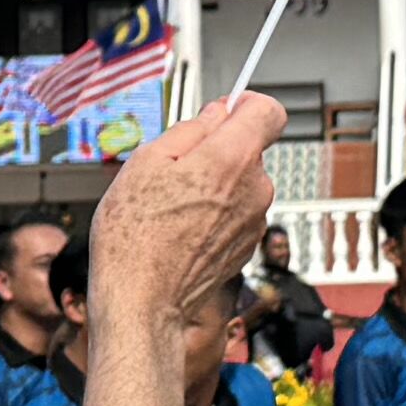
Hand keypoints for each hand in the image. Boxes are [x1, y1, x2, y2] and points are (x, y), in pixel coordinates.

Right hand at [81, 93, 286, 330]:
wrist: (142, 300)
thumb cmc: (135, 236)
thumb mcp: (146, 162)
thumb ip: (189, 130)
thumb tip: (215, 115)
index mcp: (232, 158)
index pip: (269, 111)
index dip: (246, 104)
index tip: (226, 109)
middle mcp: (255, 188)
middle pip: (249, 149)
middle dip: (218, 150)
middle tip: (175, 168)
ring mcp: (255, 220)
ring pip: (241, 183)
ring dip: (215, 185)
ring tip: (172, 205)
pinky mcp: (247, 246)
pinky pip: (237, 213)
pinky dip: (215, 213)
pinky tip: (182, 228)